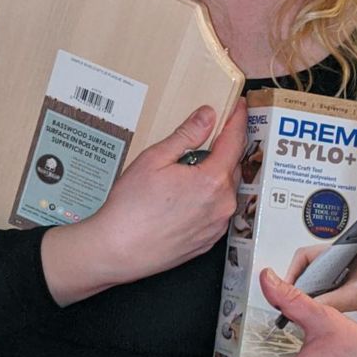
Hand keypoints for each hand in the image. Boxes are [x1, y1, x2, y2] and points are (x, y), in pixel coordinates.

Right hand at [42, 99, 246, 304]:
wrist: (116, 251)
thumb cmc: (131, 207)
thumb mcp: (154, 159)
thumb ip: (186, 135)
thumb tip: (208, 115)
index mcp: (212, 181)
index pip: (235, 141)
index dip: (238, 119)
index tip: (239, 105)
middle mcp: (222, 205)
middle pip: (233, 165)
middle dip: (225, 147)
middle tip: (210, 133)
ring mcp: (217, 226)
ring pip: (226, 189)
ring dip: (216, 173)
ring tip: (190, 167)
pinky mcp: (208, 241)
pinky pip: (217, 210)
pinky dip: (210, 196)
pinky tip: (186, 194)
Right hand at [285, 247, 356, 314]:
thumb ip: (334, 300)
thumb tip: (311, 307)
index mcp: (339, 252)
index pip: (304, 256)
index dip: (292, 272)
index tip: (287, 289)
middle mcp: (338, 258)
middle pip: (306, 268)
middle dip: (298, 284)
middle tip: (292, 301)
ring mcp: (341, 270)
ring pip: (314, 279)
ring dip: (308, 292)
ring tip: (304, 306)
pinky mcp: (344, 281)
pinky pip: (323, 288)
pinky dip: (317, 298)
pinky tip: (319, 309)